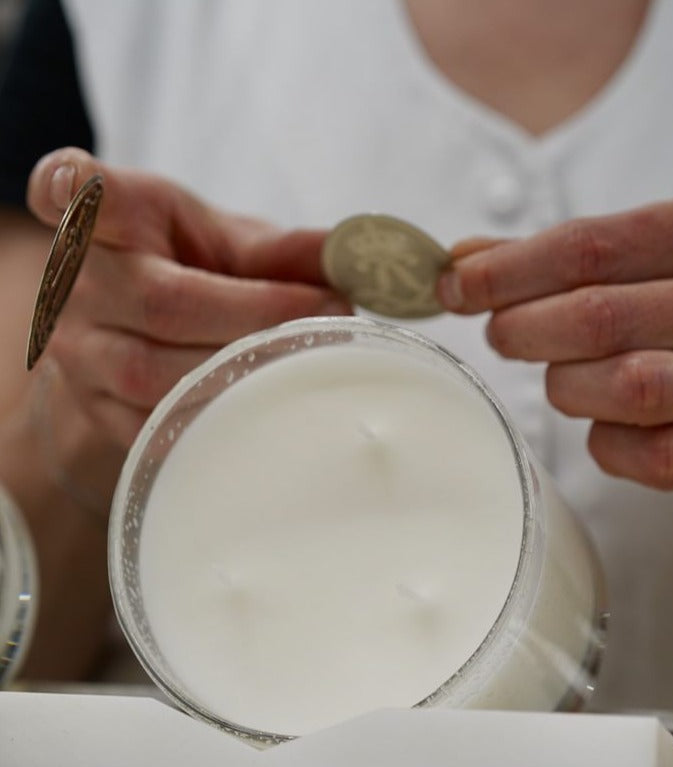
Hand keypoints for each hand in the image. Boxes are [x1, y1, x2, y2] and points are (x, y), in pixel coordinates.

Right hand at [27, 148, 350, 446]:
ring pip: (152, 376)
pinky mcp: (97, 411)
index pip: (77, 195)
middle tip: (328, 315)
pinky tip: (268, 409)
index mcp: (107, 222)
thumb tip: (353, 256)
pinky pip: (153, 429)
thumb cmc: (195, 269)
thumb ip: (287, 249)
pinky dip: (218, 421)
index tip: (80, 186)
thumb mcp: (233, 242)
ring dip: (244, 374)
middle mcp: (77, 286)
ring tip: (308, 364)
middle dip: (256, 315)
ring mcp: (80, 353)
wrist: (148, 328)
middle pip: (160, 302)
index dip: (75, 192)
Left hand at [438, 190, 672, 496]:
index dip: (506, 272)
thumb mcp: (666, 257)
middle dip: (524, 331)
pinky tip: (612, 427)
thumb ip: (568, 255)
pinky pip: (645, 457)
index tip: (453, 285)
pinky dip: (608, 445)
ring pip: (622, 387)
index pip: (588, 246)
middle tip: (502, 336)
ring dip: (568, 389)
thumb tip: (466, 257)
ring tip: (568, 379)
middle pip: (596, 317)